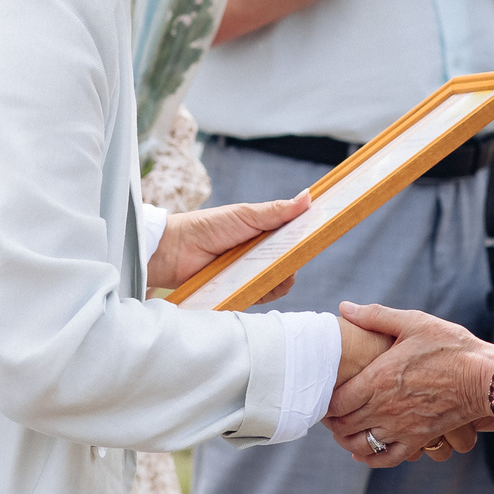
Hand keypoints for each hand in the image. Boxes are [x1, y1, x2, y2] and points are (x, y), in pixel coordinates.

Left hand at [148, 193, 311, 298]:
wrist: (173, 251)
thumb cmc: (207, 227)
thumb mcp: (245, 215)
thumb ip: (276, 210)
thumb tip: (308, 196)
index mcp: (263, 234)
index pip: (293, 238)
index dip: (306, 237)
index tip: (319, 234)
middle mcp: (260, 256)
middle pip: (290, 263)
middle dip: (294, 260)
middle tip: (290, 255)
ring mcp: (251, 275)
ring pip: (279, 282)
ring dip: (280, 277)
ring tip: (271, 270)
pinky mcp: (241, 292)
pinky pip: (262, 296)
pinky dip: (265, 292)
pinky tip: (261, 284)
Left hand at [324, 301, 493, 466]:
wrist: (486, 378)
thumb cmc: (451, 347)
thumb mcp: (414, 323)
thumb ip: (375, 316)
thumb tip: (344, 307)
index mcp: (378, 379)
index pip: (335, 402)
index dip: (325, 402)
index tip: (326, 394)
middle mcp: (385, 408)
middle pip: (343, 426)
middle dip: (333, 421)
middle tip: (332, 412)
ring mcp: (401, 427)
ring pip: (360, 445)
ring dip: (347, 440)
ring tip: (345, 430)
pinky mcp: (418, 439)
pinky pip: (387, 459)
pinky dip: (371, 458)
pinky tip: (365, 452)